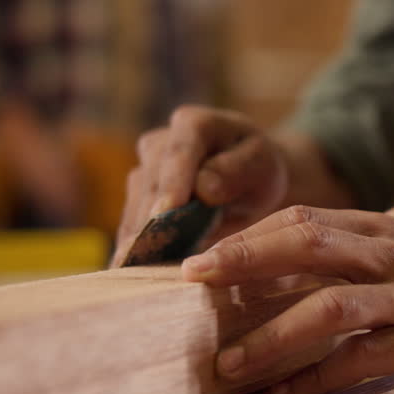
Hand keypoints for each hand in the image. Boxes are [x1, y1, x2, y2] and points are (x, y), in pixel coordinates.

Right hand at [113, 106, 288, 265]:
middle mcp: (161, 143)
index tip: (165, 213)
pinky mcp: (140, 196)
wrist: (249, 176)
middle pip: (151, 183)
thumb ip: (236, 171)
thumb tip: (203, 189)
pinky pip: (133, 222)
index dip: (171, 183)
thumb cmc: (259, 168)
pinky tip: (132, 269)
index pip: (179, 153)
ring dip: (137, 236)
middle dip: (150, 219)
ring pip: (136, 205)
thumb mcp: (261, 165)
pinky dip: (135, 245)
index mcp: (195, 124)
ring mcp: (146, 170)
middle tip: (146, 256)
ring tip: (136, 267)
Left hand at [181, 205, 393, 393]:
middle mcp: (393, 255)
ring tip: (228, 363)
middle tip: (193, 287)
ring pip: (330, 307)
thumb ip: (372, 230)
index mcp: (383, 229)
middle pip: (307, 246)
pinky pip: (361, 360)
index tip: (200, 261)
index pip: (304, 221)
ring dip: (272, 335)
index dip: (249, 238)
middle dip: (245, 264)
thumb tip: (323, 228)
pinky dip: (315, 379)